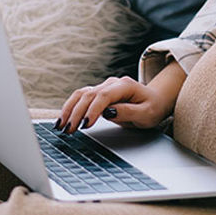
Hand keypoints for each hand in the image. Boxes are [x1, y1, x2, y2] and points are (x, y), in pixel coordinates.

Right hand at [56, 75, 174, 133]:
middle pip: (89, 94)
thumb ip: (128, 112)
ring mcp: (104, 87)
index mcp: (125, 85)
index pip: (103, 95)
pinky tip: (64, 119)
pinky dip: (70, 108)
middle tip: (69, 131)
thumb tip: (108, 111)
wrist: (155, 100)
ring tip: (60, 126)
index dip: (92, 110)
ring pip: (81, 94)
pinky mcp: (98, 93)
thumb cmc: (152, 108)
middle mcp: (112, 83)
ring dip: (69, 110)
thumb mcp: (146, 114)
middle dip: (76, 113)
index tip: (85, 125)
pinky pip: (81, 98)